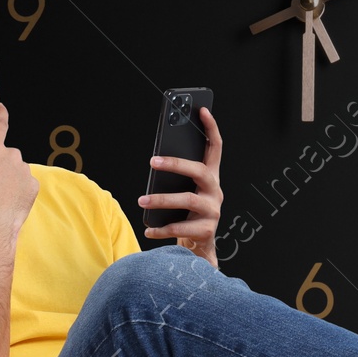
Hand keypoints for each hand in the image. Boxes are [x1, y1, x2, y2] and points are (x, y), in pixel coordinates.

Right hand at [0, 102, 38, 233]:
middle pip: (6, 153)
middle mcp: (13, 154)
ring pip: (16, 168)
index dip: (0, 115)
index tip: (2, 106)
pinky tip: (9, 198)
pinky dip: (18, 187)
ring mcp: (25, 169)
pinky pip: (25, 181)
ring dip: (9, 175)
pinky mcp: (34, 184)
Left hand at [138, 105, 223, 266]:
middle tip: (153, 161)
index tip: (202, 111)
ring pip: (187, 200)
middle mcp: (215, 191)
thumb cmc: (187, 213)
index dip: (211, 128)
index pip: (215, 148)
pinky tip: (148, 228)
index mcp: (210, 177)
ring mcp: (213, 211)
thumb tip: (156, 159)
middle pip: (199, 171)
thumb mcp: (184, 191)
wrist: (199, 245)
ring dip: (162, 199)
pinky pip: (180, 228)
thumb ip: (177, 176)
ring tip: (142, 200)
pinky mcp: (206, 230)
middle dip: (175, 164)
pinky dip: (161, 229)